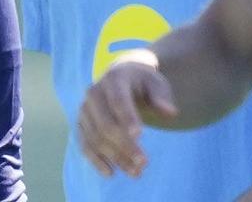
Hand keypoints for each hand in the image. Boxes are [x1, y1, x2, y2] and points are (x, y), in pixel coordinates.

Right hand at [77, 49, 177, 178]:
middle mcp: (94, 93)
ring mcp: (85, 110)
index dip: (127, 117)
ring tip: (136, 172)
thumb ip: (161, 97)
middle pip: (106, 123)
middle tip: (144, 163)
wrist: (121, 78)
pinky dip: (95, 160)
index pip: (118, 100)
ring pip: (96, 138)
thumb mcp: (156, 84)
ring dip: (115, 157)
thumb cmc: (143, 83)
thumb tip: (170, 112)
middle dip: (124, 145)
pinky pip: (84, 144)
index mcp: (114, 78)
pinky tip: (111, 173)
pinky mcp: (81, 124)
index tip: (140, 135)